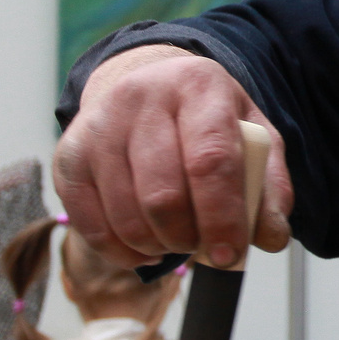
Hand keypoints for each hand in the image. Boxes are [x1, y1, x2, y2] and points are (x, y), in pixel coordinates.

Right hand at [53, 46, 292, 266]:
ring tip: (175, 240)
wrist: (144, 85)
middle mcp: (140, 98)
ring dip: (157, 246)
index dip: (221, 216)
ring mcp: (98, 127)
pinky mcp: (69, 156)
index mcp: (197, 86)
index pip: (210, 160)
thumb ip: (269, 187)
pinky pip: (91, 226)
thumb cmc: (205, 121)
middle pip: (163, 195)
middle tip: (202, 245)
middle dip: (188, 237)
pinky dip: (121, 251)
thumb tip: (270, 238)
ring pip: (127, 216)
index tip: (230, 254)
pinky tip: (144, 244)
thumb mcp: (253, 137)